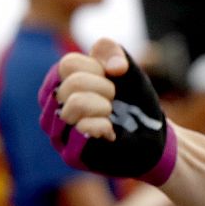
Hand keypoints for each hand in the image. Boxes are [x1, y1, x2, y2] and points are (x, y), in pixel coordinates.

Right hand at [43, 39, 175, 183]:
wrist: (153, 137)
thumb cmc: (133, 103)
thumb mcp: (126, 69)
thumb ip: (112, 51)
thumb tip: (114, 67)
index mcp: (59, 84)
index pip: (68, 64)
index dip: (98, 69)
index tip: (111, 81)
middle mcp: (52, 108)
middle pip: (71, 83)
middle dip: (105, 89)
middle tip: (114, 102)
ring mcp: (59, 132)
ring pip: (75, 104)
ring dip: (104, 107)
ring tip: (111, 116)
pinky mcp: (70, 154)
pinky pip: (83, 128)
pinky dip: (104, 126)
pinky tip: (111, 132)